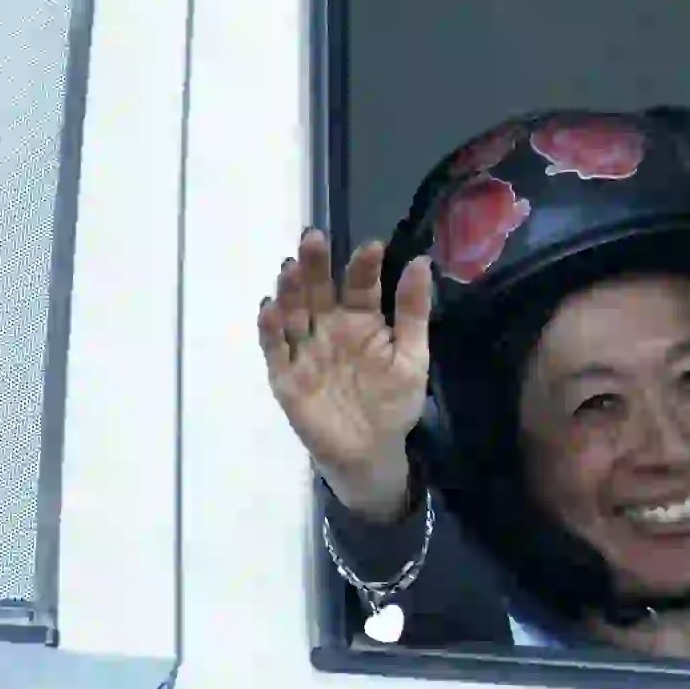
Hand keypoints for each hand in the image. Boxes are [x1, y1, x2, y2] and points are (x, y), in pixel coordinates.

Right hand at [257, 229, 432, 522]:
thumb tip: (420, 260)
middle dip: (316, 266)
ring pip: (293, 314)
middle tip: (314, 237)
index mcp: (362, 319)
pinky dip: (270, 330)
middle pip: (319, 291)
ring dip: (290, 291)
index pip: (360, 286)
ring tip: (291, 267)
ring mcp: (306, 350)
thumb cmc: (393, 401)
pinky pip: (275, 350)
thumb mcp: (412, 356)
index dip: (364, 267)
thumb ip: (414, 311)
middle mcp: (329, 327)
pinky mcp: (287, 377)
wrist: (373, 451)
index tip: (371, 247)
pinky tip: (269, 308)